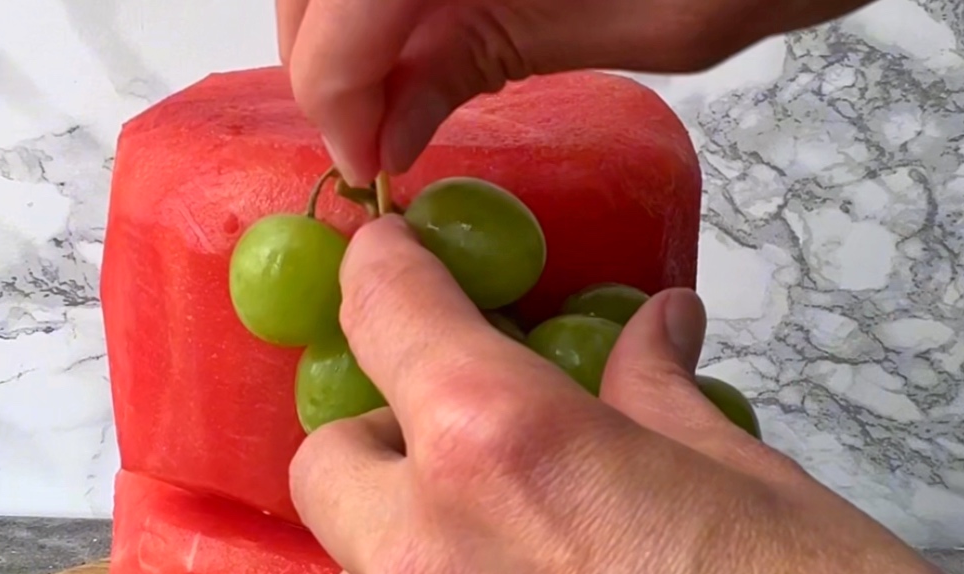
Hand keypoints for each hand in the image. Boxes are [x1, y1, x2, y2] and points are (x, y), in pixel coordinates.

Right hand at [276, 0, 876, 182]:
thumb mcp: (643, 24)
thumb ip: (489, 60)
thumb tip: (386, 133)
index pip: (343, 6)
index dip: (334, 96)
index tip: (363, 168)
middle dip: (320, 57)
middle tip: (365, 134)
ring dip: (340, 24)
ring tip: (389, 93)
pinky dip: (384, 3)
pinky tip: (421, 40)